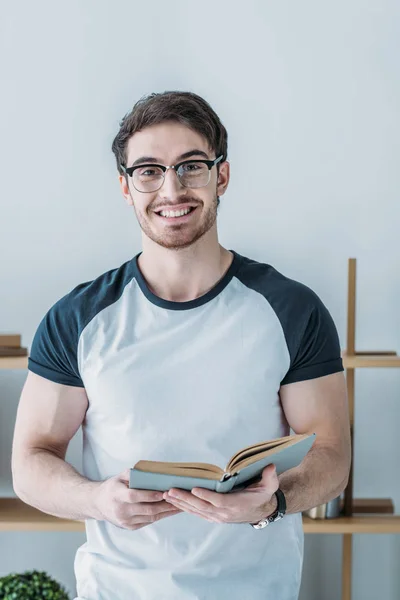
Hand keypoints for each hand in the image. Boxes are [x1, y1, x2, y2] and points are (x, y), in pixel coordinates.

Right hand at [93, 469, 181, 529]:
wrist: (98, 504)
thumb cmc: (112, 487)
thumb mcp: (119, 476)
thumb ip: (133, 474)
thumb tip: (151, 472)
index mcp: (117, 495)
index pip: (135, 496)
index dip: (150, 495)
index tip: (164, 492)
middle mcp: (121, 510)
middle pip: (146, 509)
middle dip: (164, 505)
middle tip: (179, 499)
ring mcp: (125, 521)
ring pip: (149, 517)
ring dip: (166, 512)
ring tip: (179, 505)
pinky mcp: (129, 527)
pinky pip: (148, 521)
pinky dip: (160, 516)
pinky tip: (169, 511)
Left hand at [163, 464, 278, 523]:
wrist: (261, 511)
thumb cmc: (262, 495)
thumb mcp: (269, 486)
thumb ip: (269, 477)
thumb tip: (270, 467)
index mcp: (236, 505)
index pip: (219, 502)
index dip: (206, 496)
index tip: (194, 489)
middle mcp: (224, 513)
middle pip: (202, 507)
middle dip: (185, 499)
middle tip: (170, 491)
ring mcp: (217, 516)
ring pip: (196, 510)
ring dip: (180, 503)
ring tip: (167, 495)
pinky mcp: (213, 516)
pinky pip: (196, 512)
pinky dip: (184, 507)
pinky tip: (173, 501)